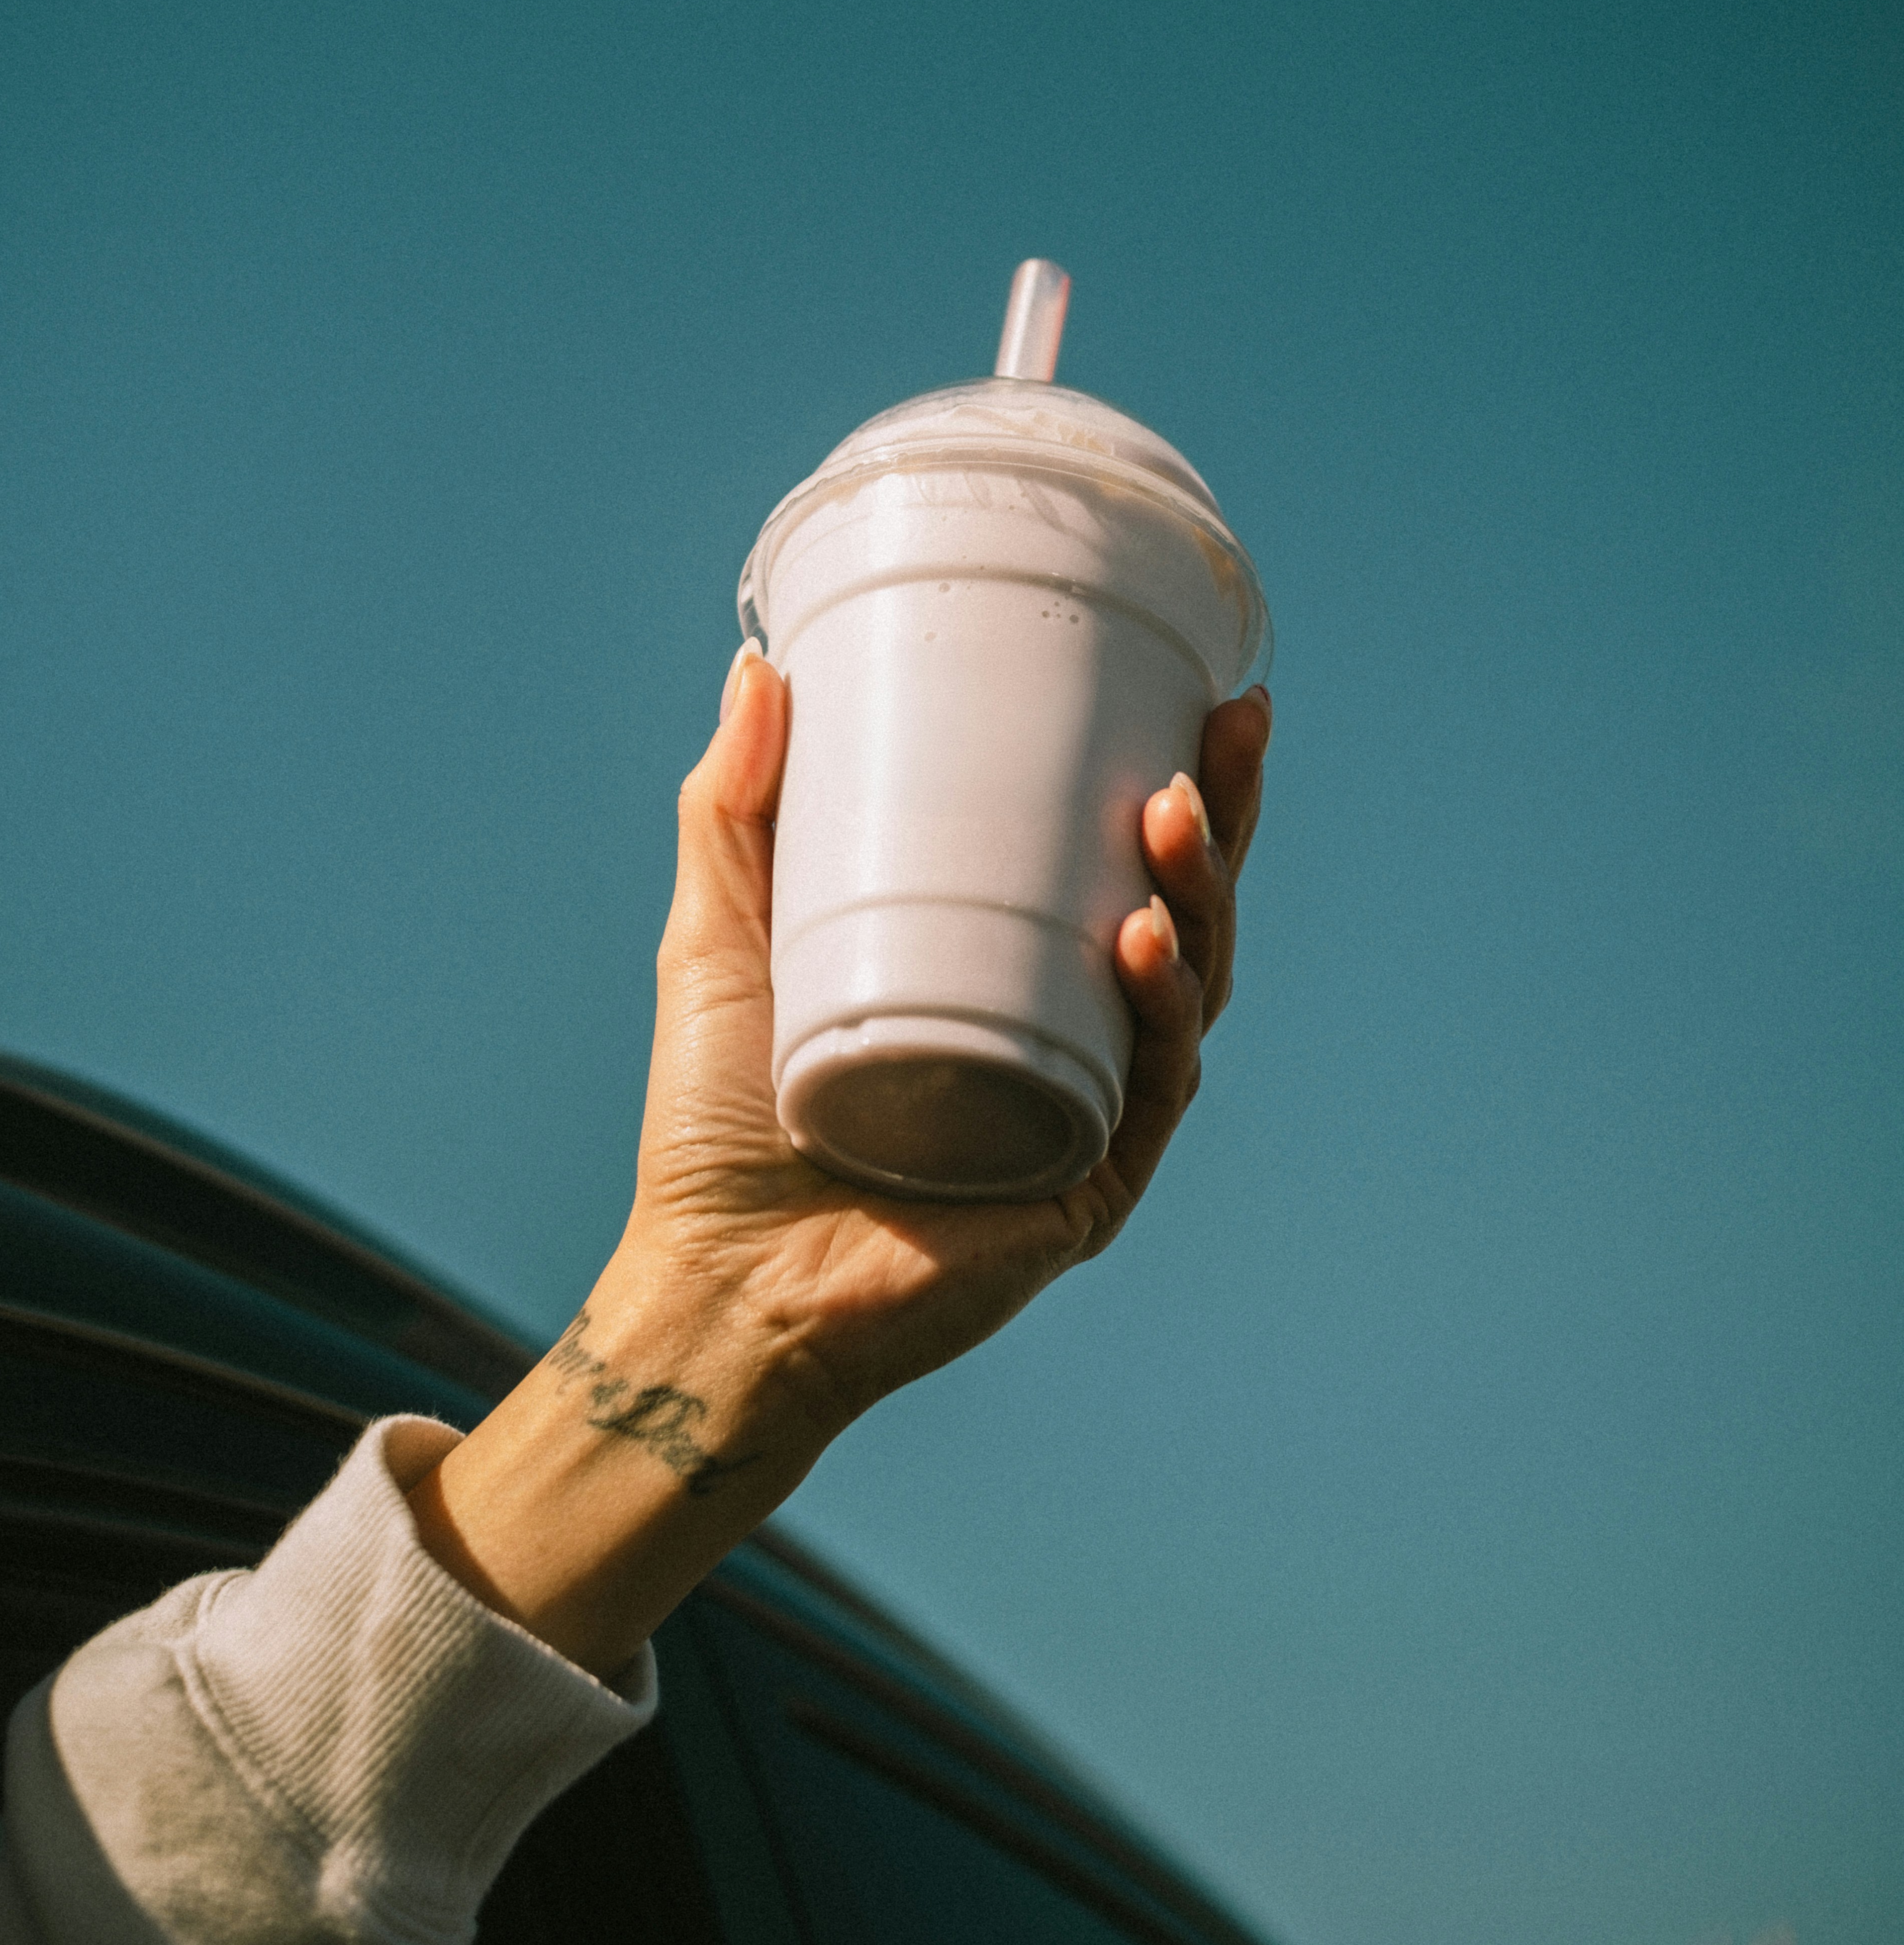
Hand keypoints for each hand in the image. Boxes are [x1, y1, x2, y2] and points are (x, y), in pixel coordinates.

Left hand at [625, 647, 1273, 1432]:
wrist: (717, 1282)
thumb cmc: (715, 1121)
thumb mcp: (720, 933)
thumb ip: (732, 807)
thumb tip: (754, 661)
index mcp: (1005, 973)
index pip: (1114, 861)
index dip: (1174, 777)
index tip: (1200, 689)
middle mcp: (1065, 1037)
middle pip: (1180, 908)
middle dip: (1222, 815)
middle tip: (1229, 728)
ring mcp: (1086, 1110)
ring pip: (1190, 986)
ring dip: (1198, 895)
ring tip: (1170, 812)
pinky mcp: (1089, 1185)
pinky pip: (1151, 1086)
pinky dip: (1160, 1011)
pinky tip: (1139, 942)